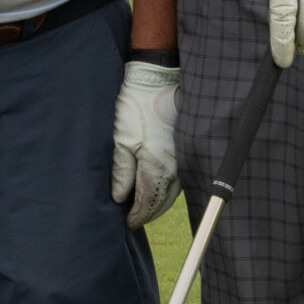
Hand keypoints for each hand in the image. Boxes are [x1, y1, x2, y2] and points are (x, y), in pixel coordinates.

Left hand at [111, 61, 180, 228]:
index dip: (136, 216)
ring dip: (157, 203)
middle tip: (132, 219)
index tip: (127, 224)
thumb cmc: (136, 106)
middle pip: (162, 203)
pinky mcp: (183, 149)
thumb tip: (120, 198)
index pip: (148, 203)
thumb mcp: (121, 139)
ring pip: (171, 192)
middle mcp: (173, 168)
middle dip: (147, 213)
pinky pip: (176, 179)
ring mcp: (181, 159)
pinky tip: (153, 187)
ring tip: (141, 207)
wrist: (157, 80)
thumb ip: (121, 172)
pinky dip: (164, 189)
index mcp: (156, 167)